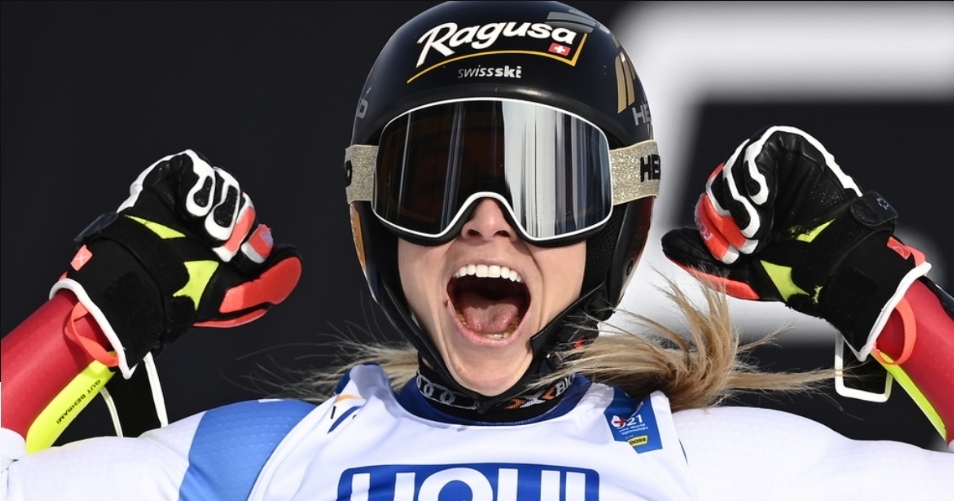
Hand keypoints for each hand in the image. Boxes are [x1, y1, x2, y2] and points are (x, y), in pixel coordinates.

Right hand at [52, 150, 301, 376]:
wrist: (140, 279)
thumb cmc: (184, 292)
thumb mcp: (236, 297)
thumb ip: (272, 283)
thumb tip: (295, 259)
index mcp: (227, 251)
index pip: (258, 233)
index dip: (257, 242)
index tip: (246, 255)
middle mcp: (210, 225)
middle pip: (245, 207)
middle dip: (237, 227)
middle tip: (219, 247)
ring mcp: (189, 203)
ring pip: (226, 185)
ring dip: (222, 208)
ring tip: (205, 231)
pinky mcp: (166, 183)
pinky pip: (195, 166)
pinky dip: (200, 184)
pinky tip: (192, 209)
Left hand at [662, 126, 929, 355]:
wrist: (837, 264)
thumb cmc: (792, 271)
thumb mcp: (737, 272)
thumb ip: (701, 258)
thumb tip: (666, 243)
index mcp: (736, 211)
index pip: (705, 208)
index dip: (710, 230)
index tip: (731, 255)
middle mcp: (750, 186)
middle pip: (715, 187)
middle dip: (724, 219)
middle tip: (747, 243)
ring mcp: (770, 166)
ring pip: (733, 168)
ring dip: (739, 202)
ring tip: (758, 229)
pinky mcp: (792, 150)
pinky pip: (761, 146)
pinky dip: (754, 171)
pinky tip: (761, 197)